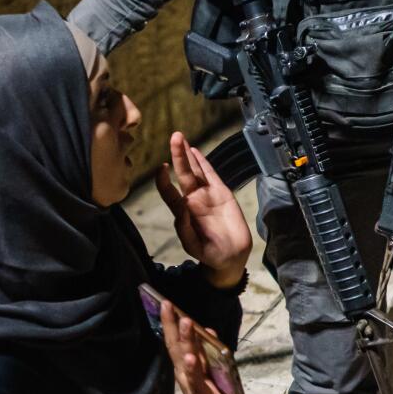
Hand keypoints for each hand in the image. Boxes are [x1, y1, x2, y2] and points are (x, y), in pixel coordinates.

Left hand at [154, 132, 251, 287]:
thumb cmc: (210, 253)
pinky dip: (204, 163)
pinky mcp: (222, 193)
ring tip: (180, 137)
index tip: (161, 168)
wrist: (231, 257)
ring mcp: (207, 195)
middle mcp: (193, 200)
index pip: (169, 192)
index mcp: (183, 212)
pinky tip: (195, 151)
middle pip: (183, 174)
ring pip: (196, 170)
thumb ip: (186, 229)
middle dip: (178, 155)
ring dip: (188, 154)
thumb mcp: (194, 245)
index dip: (164, 181)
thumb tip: (180, 210)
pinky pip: (211, 175)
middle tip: (174, 136)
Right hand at [163, 302, 240, 393]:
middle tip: (184, 320)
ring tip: (191, 357)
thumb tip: (207, 329)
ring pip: (193, 383)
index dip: (173, 325)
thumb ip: (206, 352)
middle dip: (184, 340)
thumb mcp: (209, 372)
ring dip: (191, 370)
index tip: (167, 305)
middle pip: (184, 358)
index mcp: (190, 369)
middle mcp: (190, 381)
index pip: (178, 344)